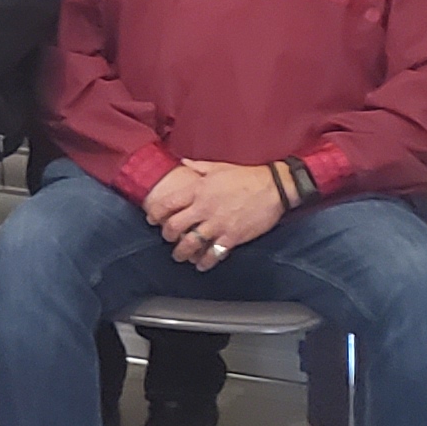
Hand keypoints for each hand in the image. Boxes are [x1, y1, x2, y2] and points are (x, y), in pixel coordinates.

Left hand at [141, 158, 289, 264]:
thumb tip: (182, 161)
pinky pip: (212, 253)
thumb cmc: (246, 176)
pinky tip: (201, 264)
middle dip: (167, 235)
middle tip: (168, 238)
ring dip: (181, 252)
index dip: (156, 213)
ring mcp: (217, 224)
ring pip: (190, 243)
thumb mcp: (219, 167)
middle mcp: (204, 208)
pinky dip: (204, 262)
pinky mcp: (231, 237)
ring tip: (180, 256)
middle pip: (174, 227)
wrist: (274, 187)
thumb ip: (198, 166)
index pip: (168, 203)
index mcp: (199, 190)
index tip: (152, 219)